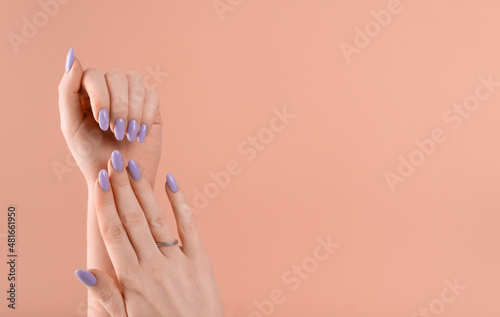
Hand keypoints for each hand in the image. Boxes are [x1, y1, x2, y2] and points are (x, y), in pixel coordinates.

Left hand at [58, 48, 161, 186]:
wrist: (120, 179)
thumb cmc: (92, 156)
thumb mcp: (71, 126)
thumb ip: (67, 91)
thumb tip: (73, 56)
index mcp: (87, 92)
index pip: (93, 74)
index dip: (100, 95)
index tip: (100, 121)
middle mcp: (110, 90)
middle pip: (116, 76)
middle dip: (118, 105)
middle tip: (116, 132)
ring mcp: (132, 97)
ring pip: (136, 81)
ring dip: (133, 110)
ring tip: (128, 134)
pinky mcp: (152, 107)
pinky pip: (152, 95)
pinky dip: (146, 115)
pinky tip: (140, 134)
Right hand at [75, 151, 224, 316]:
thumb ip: (106, 294)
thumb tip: (83, 271)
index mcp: (131, 278)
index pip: (113, 232)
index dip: (104, 203)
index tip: (99, 180)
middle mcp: (153, 264)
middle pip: (132, 218)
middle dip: (121, 188)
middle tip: (115, 161)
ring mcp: (177, 260)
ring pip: (156, 218)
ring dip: (144, 191)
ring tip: (134, 167)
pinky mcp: (199, 260)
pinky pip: (188, 226)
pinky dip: (179, 202)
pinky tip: (171, 181)